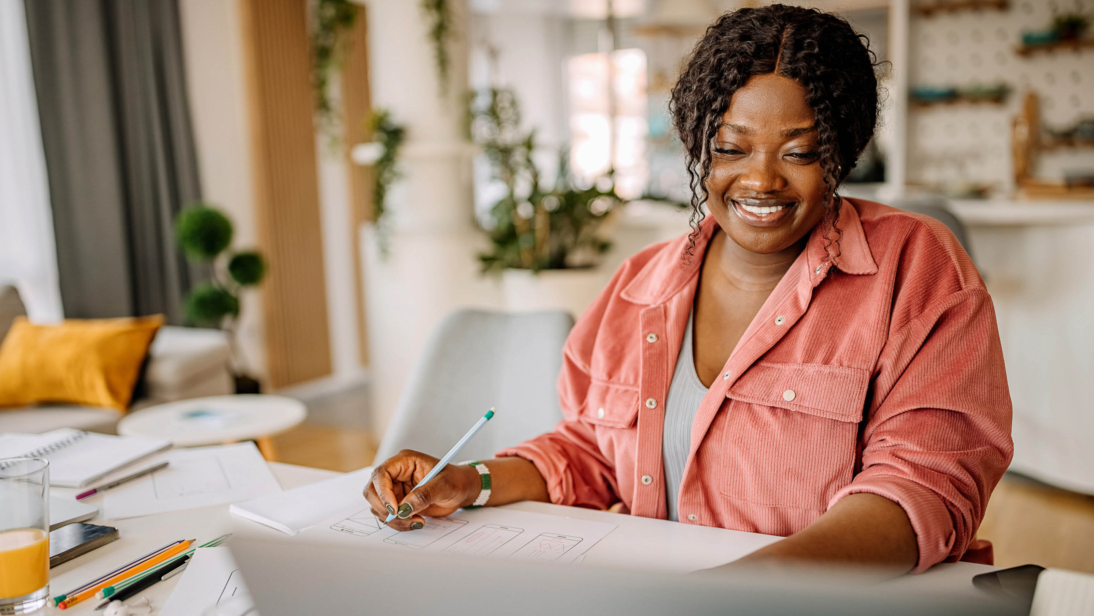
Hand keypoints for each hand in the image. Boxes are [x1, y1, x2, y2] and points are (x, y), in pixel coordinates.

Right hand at [363, 449, 479, 531]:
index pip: (381, 474)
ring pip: (379, 506)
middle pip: (372, 491)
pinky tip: (416, 522)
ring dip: (393, 519)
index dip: (383, 492)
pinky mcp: (398, 503)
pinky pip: (388, 515)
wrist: (463, 490)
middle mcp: (396, 474)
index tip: (395, 508)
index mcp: (404, 462)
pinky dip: (398, 523)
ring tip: (416, 521)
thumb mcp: (443, 485)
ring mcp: (395, 489)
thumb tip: (403, 509)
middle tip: (403, 518)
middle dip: (385, 508)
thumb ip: (423, 495)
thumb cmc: (456, 480)